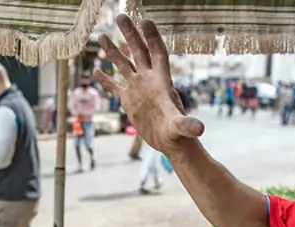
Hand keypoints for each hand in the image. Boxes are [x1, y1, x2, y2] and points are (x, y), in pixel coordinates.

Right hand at [96, 15, 203, 155]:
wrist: (170, 142)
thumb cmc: (178, 134)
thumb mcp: (181, 128)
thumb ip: (187, 125)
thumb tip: (199, 129)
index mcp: (162, 81)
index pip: (157, 53)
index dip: (152, 37)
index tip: (145, 21)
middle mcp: (149, 80)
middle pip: (139, 51)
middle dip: (130, 34)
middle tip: (121, 16)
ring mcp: (138, 89)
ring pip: (123, 65)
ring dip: (113, 51)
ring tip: (102, 36)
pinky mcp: (129, 102)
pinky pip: (115, 87)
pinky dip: (105, 79)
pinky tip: (95, 69)